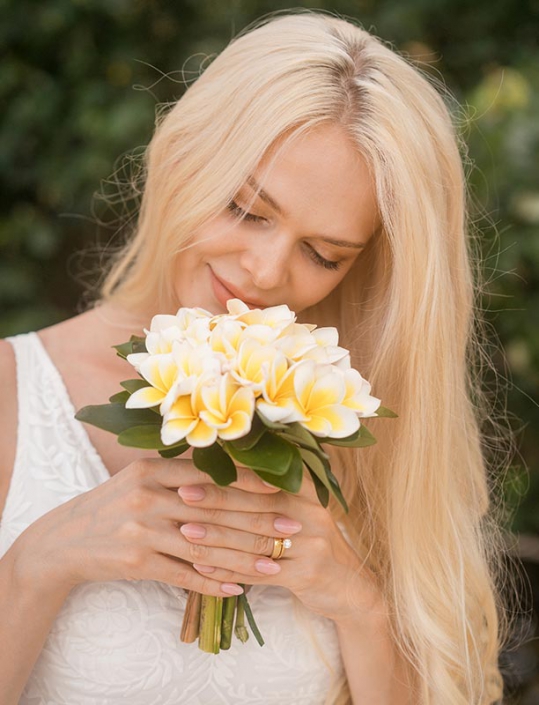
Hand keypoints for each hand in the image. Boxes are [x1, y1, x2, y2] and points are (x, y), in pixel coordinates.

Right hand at [10, 459, 281, 599]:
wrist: (65, 539)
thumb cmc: (112, 503)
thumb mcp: (140, 477)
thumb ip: (178, 473)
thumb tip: (225, 469)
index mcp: (153, 470)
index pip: (210, 474)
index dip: (248, 482)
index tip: (281, 488)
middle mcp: (149, 497)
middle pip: (214, 510)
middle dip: (258, 520)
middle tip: (291, 527)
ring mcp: (142, 531)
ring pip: (205, 545)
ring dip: (244, 557)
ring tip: (276, 565)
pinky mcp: (137, 563)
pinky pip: (183, 574)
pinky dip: (213, 581)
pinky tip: (238, 587)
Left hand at [175, 468, 383, 625]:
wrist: (348, 585)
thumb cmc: (309, 541)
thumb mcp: (297, 508)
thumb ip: (264, 490)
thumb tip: (220, 463)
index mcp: (306, 488)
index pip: (261, 478)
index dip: (226, 475)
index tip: (194, 472)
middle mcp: (311, 511)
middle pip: (254, 506)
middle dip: (215, 501)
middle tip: (181, 497)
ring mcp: (312, 543)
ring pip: (253, 539)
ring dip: (216, 536)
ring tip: (185, 532)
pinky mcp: (307, 574)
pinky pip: (259, 572)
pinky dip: (228, 570)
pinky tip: (203, 568)